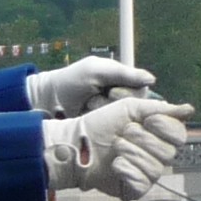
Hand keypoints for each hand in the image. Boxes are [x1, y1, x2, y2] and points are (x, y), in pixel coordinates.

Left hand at [25, 55, 156, 116]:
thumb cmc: (71, 81)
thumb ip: (124, 74)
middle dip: (113, 102)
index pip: (142, 90)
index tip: (112, 91)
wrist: (47, 100)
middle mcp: (120, 99)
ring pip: (123, 118)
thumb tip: (152, 79)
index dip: (128, 92)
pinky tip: (87, 116)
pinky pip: (111, 128)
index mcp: (121, 82)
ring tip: (88, 105)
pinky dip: (98, 122)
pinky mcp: (102, 128)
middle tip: (95, 98)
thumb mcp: (97, 71)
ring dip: (103, 110)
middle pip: (134, 106)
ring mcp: (110, 114)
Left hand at [43, 94, 191, 200]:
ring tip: (115, 148)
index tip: (148, 121)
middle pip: (169, 153)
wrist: (78, 144)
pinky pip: (142, 184)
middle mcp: (156, 155)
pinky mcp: (134, 189)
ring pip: (156, 169)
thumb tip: (189, 110)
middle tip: (123, 134)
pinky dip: (127, 171)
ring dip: (132, 154)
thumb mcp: (130, 107)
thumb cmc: (101, 124)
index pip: (180, 135)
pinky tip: (115, 165)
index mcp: (158, 135)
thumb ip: (160, 108)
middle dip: (143, 140)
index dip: (166, 128)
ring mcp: (145, 174)